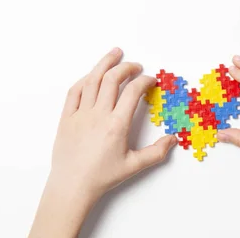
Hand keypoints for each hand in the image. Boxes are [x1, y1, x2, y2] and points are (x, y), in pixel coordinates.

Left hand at [29, 48, 176, 237]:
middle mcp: (98, 115)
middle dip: (126, 68)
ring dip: (104, 64)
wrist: (71, 186)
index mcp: (116, 125)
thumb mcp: (133, 166)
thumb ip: (156, 152)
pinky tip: (92, 74)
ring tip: (115, 53)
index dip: (144, 81)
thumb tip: (173, 139)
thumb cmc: (102, 177)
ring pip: (92, 80)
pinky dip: (84, 79)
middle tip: (136, 65)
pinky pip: (74, 92)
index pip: (132, 92)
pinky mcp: (66, 118)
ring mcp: (80, 114)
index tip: (151, 80)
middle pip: (112, 80)